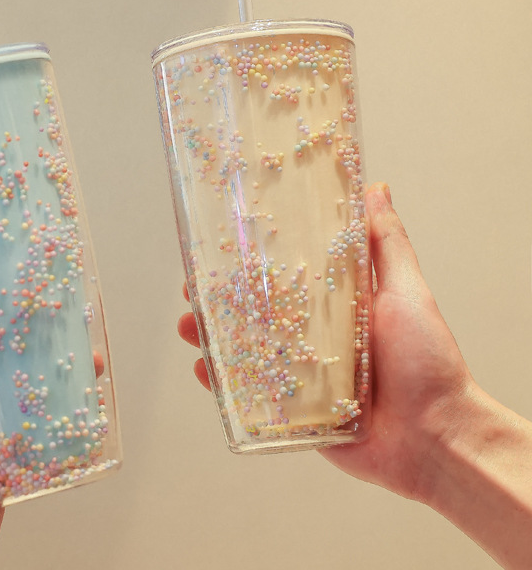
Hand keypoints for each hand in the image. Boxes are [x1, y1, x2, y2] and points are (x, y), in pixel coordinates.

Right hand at [176, 183, 473, 501]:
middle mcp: (314, 338)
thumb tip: (376, 188)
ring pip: (246, 350)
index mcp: (336, 306)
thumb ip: (387, 244)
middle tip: (193, 287)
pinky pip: (252, 396)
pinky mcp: (297, 412)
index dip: (252, 260)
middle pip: (257, 312)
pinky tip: (204, 369)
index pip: (284, 275)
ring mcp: (302, 376)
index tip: (223, 244)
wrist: (437, 438)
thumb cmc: (429, 362)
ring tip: (189, 326)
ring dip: (214, 337)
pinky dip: (224, 384)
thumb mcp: (407, 292)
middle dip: (221, 299)